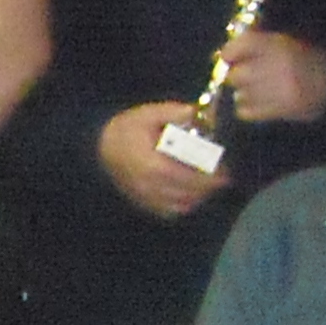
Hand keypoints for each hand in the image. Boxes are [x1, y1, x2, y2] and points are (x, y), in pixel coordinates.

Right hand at [98, 103, 230, 218]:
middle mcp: (150, 186)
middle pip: (188, 193)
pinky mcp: (143, 203)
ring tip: (210, 185)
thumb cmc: (126, 129)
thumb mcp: (147, 114)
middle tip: (223, 178)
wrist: (100, 147)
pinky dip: (184, 205)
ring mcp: (145, 197)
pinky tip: (191, 195)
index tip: (225, 172)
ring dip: (199, 197)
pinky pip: (169, 212)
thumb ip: (173, 112)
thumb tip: (197, 113)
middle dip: (209, 187)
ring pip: (181, 205)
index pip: (188, 177)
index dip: (210, 177)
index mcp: (152, 164)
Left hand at [218, 29, 325, 125]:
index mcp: (280, 44)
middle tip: (245, 77)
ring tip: (257, 90)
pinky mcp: (284, 109)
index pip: (243, 44)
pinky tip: (256, 104)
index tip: (228, 57)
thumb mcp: (287, 42)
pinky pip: (248, 112)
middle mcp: (279, 65)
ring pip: (241, 94)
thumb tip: (226, 52)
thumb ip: (259, 43)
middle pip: (236, 75)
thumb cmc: (309, 59)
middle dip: (237, 76)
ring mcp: (281, 88)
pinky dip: (247, 109)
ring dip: (244, 93)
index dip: (230, 52)